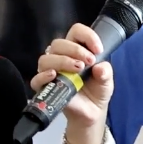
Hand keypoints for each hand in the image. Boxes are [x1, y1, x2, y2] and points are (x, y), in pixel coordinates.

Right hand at [31, 24, 114, 143]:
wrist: (91, 112)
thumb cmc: (97, 90)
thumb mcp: (106, 80)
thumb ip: (105, 72)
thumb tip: (99, 68)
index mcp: (77, 49)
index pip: (76, 32)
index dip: (87, 36)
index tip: (98, 49)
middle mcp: (61, 57)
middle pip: (59, 43)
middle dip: (75, 50)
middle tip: (88, 62)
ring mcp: (51, 71)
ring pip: (46, 58)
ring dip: (62, 61)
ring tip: (78, 69)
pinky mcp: (44, 87)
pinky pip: (36, 79)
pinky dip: (43, 76)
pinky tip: (55, 76)